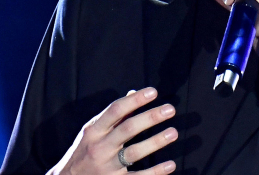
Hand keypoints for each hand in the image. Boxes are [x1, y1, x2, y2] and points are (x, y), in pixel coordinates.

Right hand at [48, 87, 177, 174]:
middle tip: (170, 109)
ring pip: (133, 152)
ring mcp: (106, 166)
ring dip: (155, 142)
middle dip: (150, 118)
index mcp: (94, 131)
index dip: (134, 100)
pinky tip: (170, 165)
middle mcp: (99, 147)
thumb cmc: (85, 151)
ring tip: (173, 132)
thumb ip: (113, 115)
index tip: (153, 92)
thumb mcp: (93, 131)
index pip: (115, 111)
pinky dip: (155, 172)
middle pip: (127, 129)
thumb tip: (133, 93)